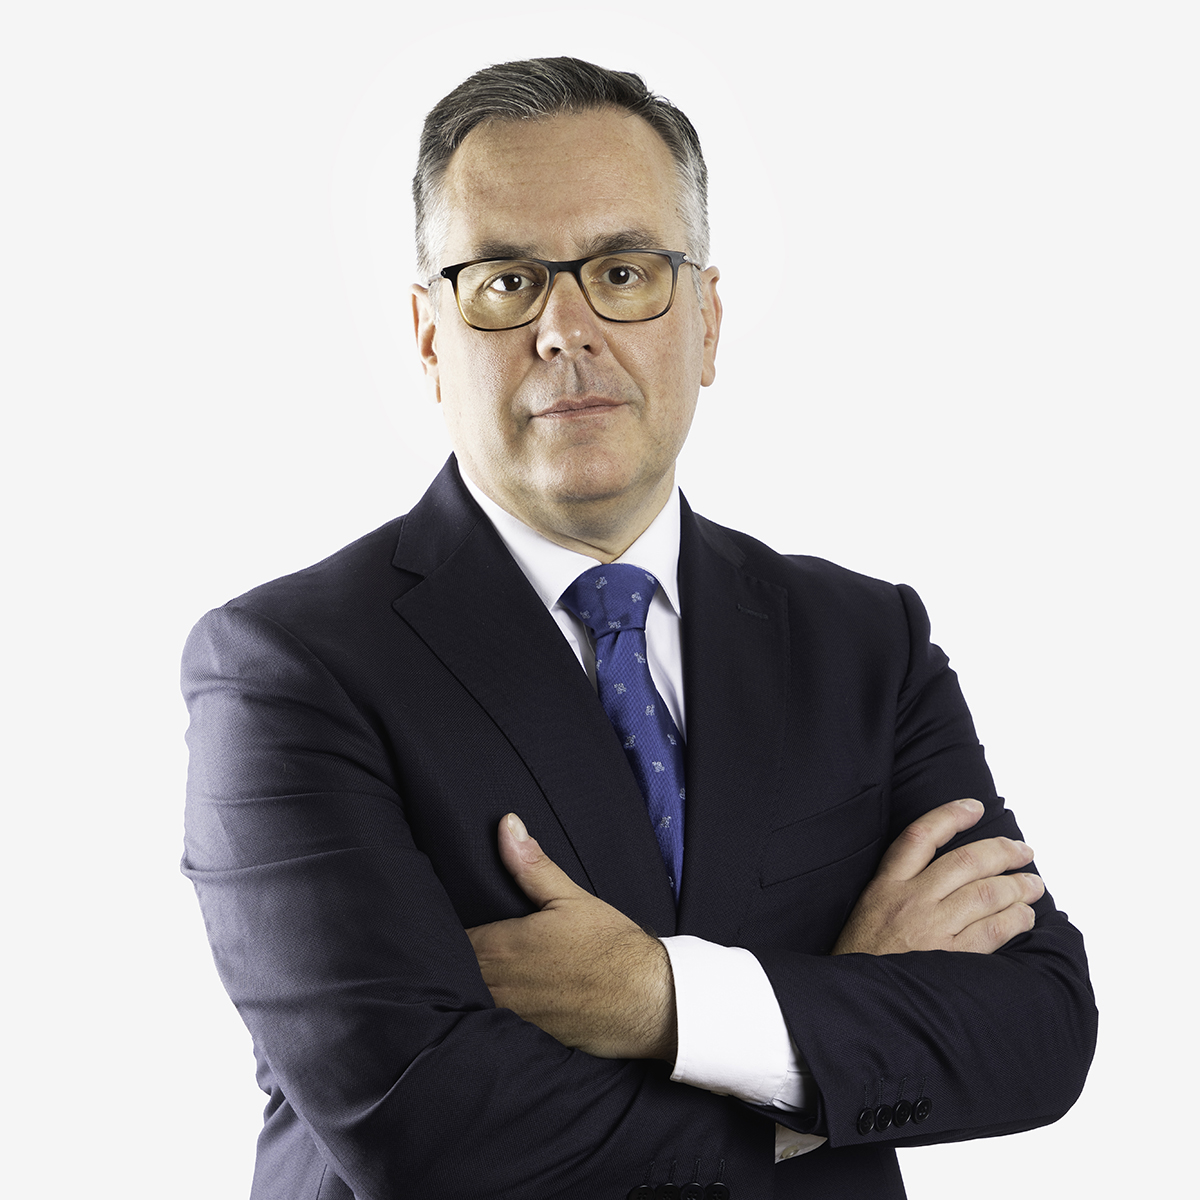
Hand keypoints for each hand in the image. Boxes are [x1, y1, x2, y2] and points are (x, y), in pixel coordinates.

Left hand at [466, 814, 677, 1060]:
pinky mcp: (529, 1037)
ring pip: (476, 998)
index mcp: (503, 947)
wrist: (649, 1000)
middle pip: (459, 970)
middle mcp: (500, 986)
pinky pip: (498, 1022)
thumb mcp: (571, 897)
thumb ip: (530, 865)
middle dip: (462, 956)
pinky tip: (519, 996)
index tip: (459, 920)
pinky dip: (500, 1008)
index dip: (453, 930)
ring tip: (493, 969)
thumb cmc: (612, 947)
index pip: (454, 939)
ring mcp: (513, 1017)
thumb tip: (506, 825)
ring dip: (477, 983)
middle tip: (476, 941)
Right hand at [832, 798, 1044, 955]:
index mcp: (886, 885)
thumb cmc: (863, 957)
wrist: (854, 1002)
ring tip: (1033, 885)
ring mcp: (931, 929)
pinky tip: (1025, 918)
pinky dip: (1015, 920)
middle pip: (966, 861)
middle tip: (1022, 851)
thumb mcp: (869, 909)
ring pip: (986, 894)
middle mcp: (910, 900)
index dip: (950, 815)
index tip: (974, 807)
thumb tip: (948, 871)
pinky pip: (993, 931)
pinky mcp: (949, 958)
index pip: (920, 836)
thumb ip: (900, 887)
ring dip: (1018, 887)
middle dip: (1002, 851)